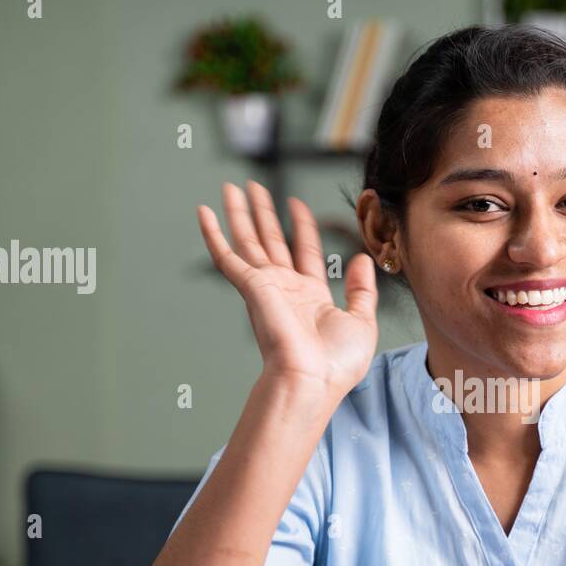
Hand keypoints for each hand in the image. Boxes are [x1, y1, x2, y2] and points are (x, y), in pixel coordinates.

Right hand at [197, 181, 377, 398]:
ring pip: (249, 240)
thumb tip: (362, 260)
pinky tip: (203, 212)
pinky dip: (213, 233)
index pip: (305, 252)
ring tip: (232, 186)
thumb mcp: (362, 322)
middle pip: (271, 241)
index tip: (297, 204)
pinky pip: (226, 256)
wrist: (312, 380)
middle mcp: (285, 289)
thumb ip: (361, 290)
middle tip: (253, 187)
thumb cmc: (336, 364)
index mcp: (311, 297)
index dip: (302, 227)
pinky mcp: (250, 287)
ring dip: (240, 213)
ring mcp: (266, 287)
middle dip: (263, 213)